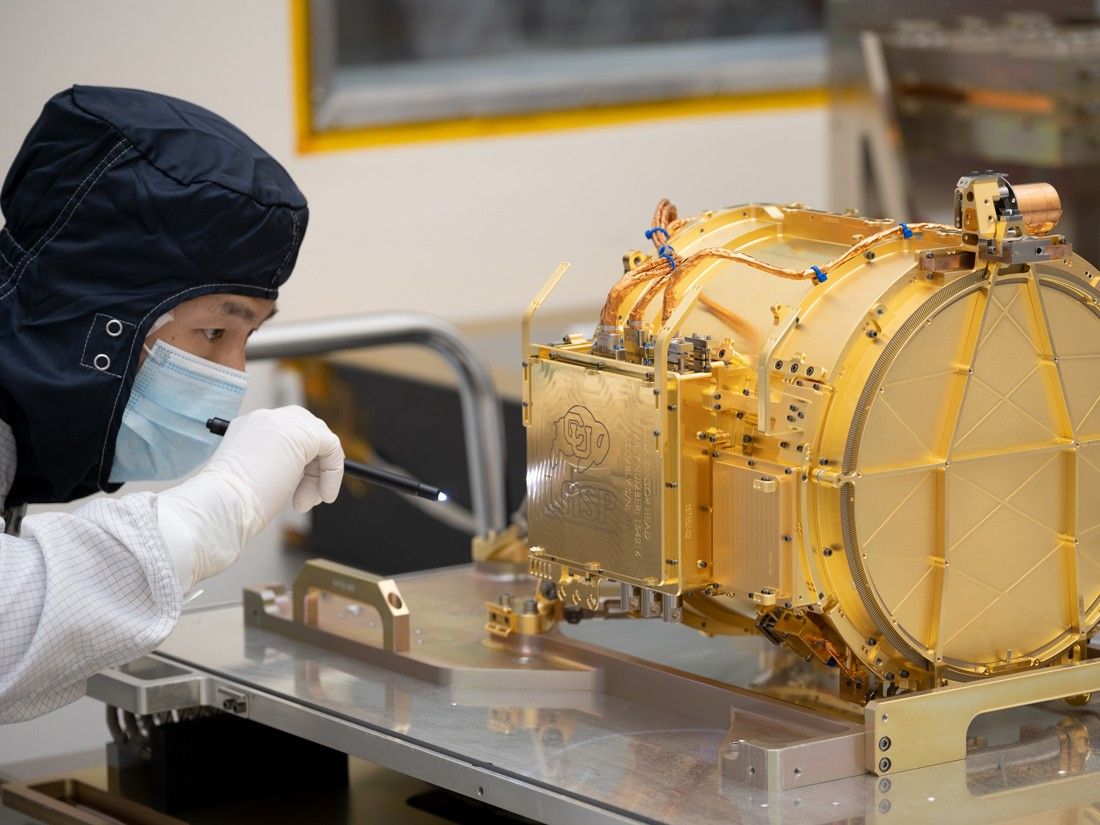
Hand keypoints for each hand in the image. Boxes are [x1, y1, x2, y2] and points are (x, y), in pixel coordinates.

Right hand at [207, 406, 344, 535]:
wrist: (219, 506)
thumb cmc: (229, 505)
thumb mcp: (252, 478)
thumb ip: (275, 467)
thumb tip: (301, 473)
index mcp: (247, 428)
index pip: (285, 434)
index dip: (298, 463)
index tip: (299, 491)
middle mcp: (264, 419)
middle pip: (306, 431)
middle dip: (313, 465)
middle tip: (310, 497)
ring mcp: (283, 422)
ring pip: (320, 441)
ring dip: (321, 474)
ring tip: (307, 503)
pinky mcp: (303, 433)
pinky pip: (331, 447)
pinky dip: (333, 473)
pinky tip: (325, 495)